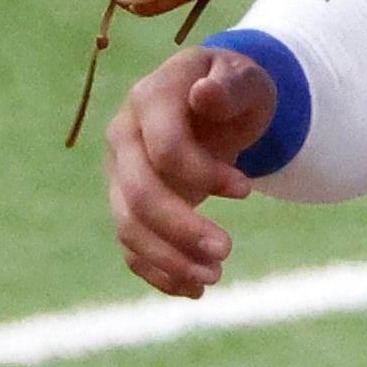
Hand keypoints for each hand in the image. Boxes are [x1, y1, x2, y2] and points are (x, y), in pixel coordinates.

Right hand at [105, 44, 274, 297]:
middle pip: (139, 195)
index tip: (247, 191)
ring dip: (169, 259)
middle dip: (181, 229)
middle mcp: (123, 136)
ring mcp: (120, 172)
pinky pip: (130, 245)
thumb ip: (228, 86)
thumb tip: (204, 95)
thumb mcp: (243, 77)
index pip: (165, 148)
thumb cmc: (233, 87)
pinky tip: (192, 290)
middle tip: (226, 251)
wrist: (214, 99)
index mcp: (149, 98)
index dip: (204, 175)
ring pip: (128, 227)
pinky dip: (157, 272)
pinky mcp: (127, 202)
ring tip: (212, 278)